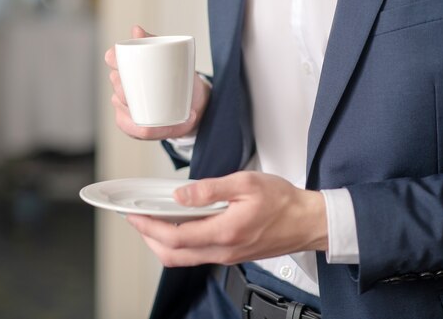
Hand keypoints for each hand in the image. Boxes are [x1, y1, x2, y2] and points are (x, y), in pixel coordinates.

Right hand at [105, 25, 210, 139]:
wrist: (192, 104)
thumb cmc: (179, 79)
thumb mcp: (173, 59)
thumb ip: (155, 43)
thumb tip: (135, 29)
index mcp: (127, 67)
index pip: (113, 59)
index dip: (114, 59)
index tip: (118, 58)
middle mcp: (121, 87)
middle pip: (119, 86)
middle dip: (131, 89)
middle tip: (157, 89)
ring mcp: (124, 108)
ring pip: (128, 112)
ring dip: (149, 112)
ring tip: (177, 112)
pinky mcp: (132, 126)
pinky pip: (139, 131)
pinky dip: (158, 130)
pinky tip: (175, 125)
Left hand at [127, 171, 328, 266]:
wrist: (308, 222)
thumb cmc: (283, 202)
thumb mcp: (246, 183)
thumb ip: (211, 189)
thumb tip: (182, 195)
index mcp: (225, 232)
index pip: (175, 236)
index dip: (149, 227)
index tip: (134, 216)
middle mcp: (223, 250)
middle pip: (173, 255)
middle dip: (149, 238)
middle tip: (137, 219)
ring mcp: (227, 256)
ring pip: (184, 259)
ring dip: (163, 243)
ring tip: (153, 221)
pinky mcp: (232, 254)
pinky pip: (198, 255)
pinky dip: (180, 244)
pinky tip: (180, 225)